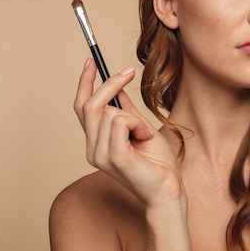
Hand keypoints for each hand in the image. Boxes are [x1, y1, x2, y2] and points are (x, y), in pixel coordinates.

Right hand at [73, 58, 185, 207]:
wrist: (168, 189)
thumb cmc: (157, 163)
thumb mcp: (141, 128)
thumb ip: (127, 111)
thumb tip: (118, 88)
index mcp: (96, 142)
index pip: (81, 107)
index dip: (85, 83)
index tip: (92, 60)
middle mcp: (92, 149)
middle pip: (90, 105)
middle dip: (110, 84)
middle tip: (130, 71)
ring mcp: (100, 155)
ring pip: (111, 112)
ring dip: (135, 117)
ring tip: (145, 135)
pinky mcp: (113, 158)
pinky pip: (120, 123)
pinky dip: (137, 125)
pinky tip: (146, 139)